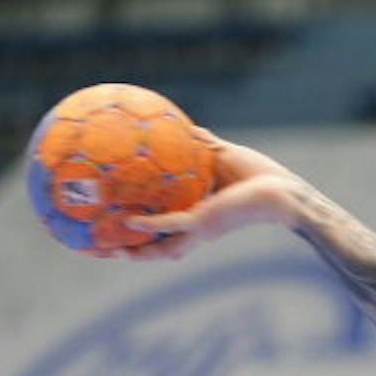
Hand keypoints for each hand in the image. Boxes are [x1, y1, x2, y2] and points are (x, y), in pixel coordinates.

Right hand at [118, 128, 303, 260]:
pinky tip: (126, 220)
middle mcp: (192, 229)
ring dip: (129, 252)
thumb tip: (181, 123)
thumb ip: (200, 144)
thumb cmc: (259, 177)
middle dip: (121, 252)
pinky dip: (149, 225)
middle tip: (90, 249)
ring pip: (156, 249)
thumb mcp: (220, 156)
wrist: (284, 193)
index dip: (131, 234)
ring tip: (100, 250)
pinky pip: (171, 225)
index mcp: (193, 217)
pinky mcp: (204, 223)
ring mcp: (197, 229)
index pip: (157, 231)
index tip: (106, 230)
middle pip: (149, 249)